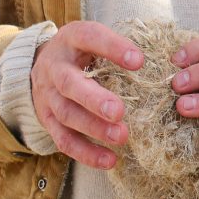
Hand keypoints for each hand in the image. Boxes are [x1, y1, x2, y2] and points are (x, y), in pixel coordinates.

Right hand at [31, 21, 142, 168]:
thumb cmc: (81, 51)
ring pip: (66, 114)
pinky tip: (110, 160)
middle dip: (94, 99)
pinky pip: (64, 140)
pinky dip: (86, 153)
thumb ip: (118, 47)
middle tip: (118, 111)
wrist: (40, 64)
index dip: (112, 48)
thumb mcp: (94, 39)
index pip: (88, 38)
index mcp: (70, 40)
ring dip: (94, 128)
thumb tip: (158, 63)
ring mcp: (48, 96)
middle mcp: (55, 68)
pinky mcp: (48, 120)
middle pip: (69, 84)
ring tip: (121, 137)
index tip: (139, 61)